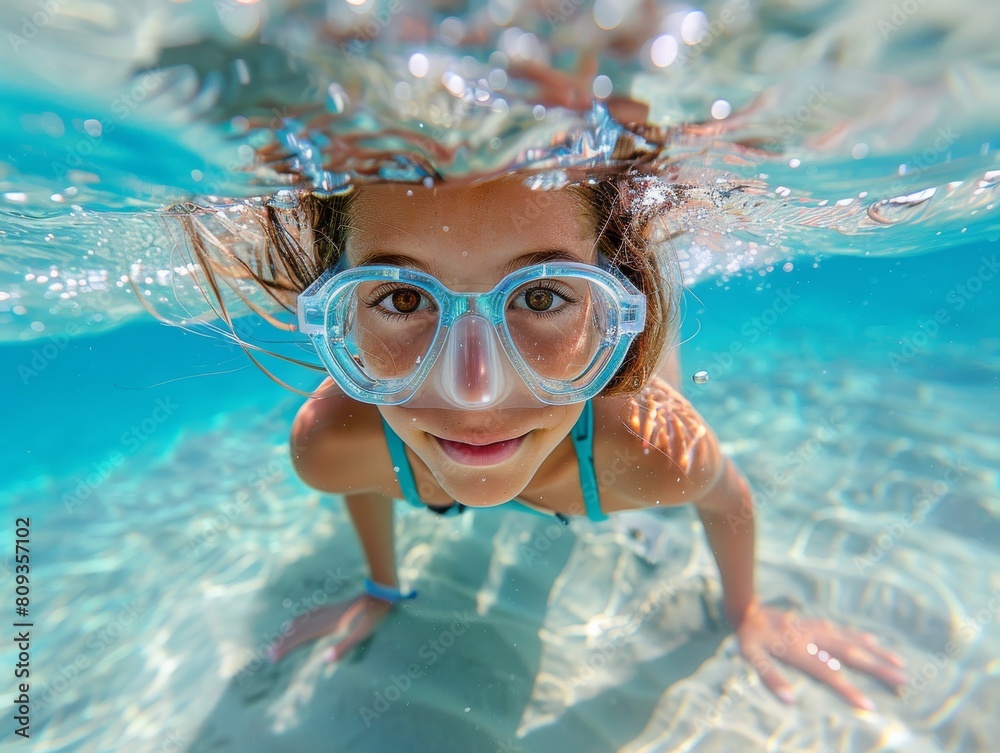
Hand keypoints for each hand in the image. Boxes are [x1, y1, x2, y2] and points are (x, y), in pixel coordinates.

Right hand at [267, 594, 392, 663]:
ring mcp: (329, 611)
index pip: (301, 638)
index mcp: (329, 625)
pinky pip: (311, 614)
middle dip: (283, 642)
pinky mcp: (335, 608)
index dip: (286, 648)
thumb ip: (344, 647)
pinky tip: (298, 620)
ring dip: (289, 631)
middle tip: (268, 655)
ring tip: (278, 637)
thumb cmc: (374, 615)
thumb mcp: (362, 634)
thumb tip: (324, 660)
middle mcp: (325, 617)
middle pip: (298, 631)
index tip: (272, 658)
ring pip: (303, 621)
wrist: (381, 592)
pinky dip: (300, 619)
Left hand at [734, 600, 908, 709]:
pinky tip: (874, 642)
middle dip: (878, 669)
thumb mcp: (751, 657)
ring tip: (900, 663)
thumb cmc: (748, 636)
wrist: (747, 607)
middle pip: (851, 655)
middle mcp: (814, 639)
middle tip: (904, 681)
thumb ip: (770, 677)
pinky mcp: (816, 622)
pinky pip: (844, 630)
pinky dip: (860, 636)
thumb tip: (789, 700)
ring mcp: (818, 629)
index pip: (829, 674)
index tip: (870, 706)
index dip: (849, 691)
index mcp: (800, 650)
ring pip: (853, 641)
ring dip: (877, 652)